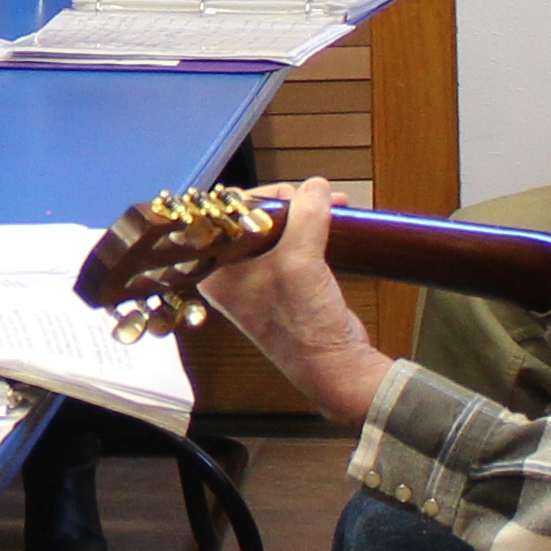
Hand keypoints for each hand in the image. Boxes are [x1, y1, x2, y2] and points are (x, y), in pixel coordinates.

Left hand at [199, 179, 400, 429]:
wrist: (333, 364)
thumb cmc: (302, 319)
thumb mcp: (300, 260)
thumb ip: (306, 215)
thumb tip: (316, 185)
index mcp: (216, 269)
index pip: (226, 214)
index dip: (259, 196)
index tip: (291, 192)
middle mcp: (230, 272)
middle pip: (253, 217)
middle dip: (290, 201)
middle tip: (317, 197)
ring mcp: (257, 279)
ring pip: (276, 229)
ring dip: (304, 212)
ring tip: (334, 204)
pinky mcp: (283, 283)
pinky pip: (292, 244)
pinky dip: (311, 229)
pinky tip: (333, 219)